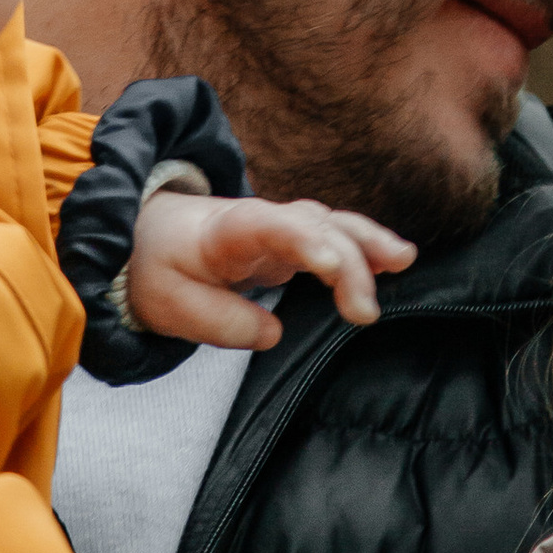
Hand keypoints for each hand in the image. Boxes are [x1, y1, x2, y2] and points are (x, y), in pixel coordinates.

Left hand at [125, 194, 414, 351]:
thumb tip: (273, 332)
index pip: (269, 227)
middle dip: (347, 260)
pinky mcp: (292, 241)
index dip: (303, 242)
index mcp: (225, 231)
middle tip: (365, 313)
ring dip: (368, 241)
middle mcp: (260, 220)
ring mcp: (279, 227)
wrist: (148, 238)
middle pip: (312, 224)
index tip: (332, 269)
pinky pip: (334, 236)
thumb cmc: (159, 268)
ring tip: (404, 260)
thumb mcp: (170, 306)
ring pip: (330, 223)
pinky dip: (365, 246)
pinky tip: (395, 260)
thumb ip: (220, 322)